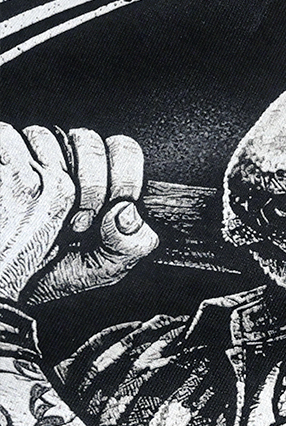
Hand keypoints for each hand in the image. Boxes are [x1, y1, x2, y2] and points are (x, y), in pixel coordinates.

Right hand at [0, 125, 157, 305]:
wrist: (9, 287)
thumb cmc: (56, 271)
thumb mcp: (104, 265)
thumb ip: (132, 244)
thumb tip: (127, 213)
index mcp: (102, 179)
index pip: (123, 149)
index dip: (124, 176)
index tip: (116, 206)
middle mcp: (68, 163)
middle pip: (89, 141)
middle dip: (91, 184)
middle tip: (82, 220)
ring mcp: (30, 159)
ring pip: (46, 137)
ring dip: (51, 178)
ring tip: (49, 215)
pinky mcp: (1, 158)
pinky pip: (9, 139)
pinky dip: (17, 167)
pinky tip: (22, 197)